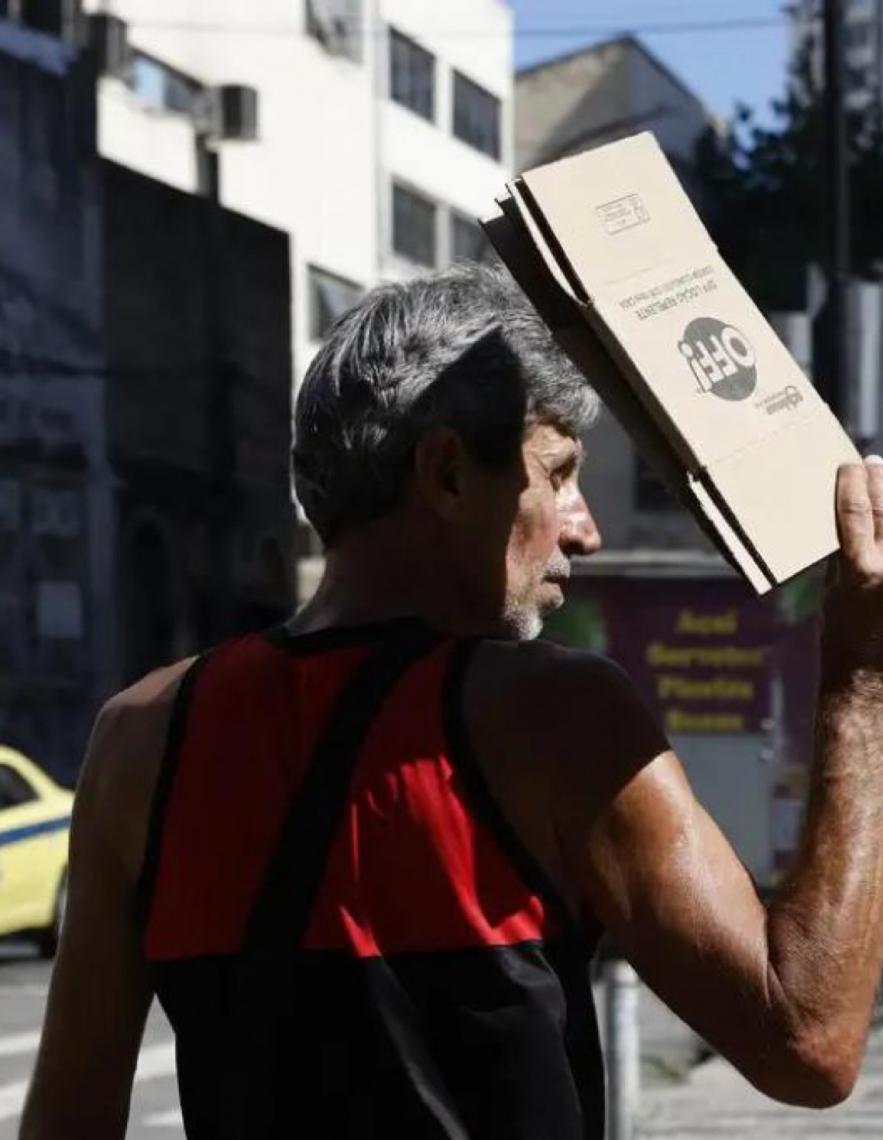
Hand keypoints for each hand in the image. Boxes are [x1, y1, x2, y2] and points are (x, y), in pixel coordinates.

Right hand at [822, 457, 882, 683]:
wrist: (870, 684)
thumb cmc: (845, 644)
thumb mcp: (832, 596)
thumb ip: (842, 559)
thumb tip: (844, 526)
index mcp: (860, 573)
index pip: (856, 511)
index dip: (852, 482)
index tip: (850, 466)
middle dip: (880, 482)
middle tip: (875, 466)